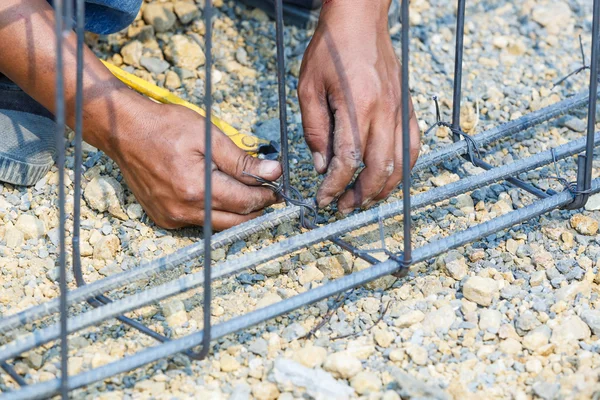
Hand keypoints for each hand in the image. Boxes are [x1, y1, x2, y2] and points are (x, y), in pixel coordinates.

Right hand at [106, 102, 281, 229]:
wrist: (124, 131)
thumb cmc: (166, 127)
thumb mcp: (209, 136)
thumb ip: (242, 160)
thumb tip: (274, 172)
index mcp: (197, 189)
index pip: (245, 203)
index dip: (266, 196)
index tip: (277, 187)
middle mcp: (184, 210)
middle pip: (235, 221)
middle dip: (255, 208)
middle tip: (266, 192)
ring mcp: (172, 217)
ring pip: (219, 225)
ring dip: (236, 212)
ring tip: (244, 191)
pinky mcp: (164, 218)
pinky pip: (199, 223)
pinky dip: (214, 212)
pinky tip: (217, 194)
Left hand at [298, 0, 419, 213]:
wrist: (360, 20)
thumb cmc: (331, 49)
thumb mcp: (309, 88)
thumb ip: (315, 130)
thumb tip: (322, 166)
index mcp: (356, 107)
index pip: (348, 160)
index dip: (335, 186)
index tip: (323, 199)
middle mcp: (384, 112)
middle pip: (379, 169)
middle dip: (361, 195)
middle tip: (343, 207)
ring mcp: (400, 110)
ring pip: (401, 163)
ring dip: (383, 187)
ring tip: (365, 199)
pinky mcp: (407, 107)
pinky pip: (413, 145)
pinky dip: (403, 167)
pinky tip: (388, 176)